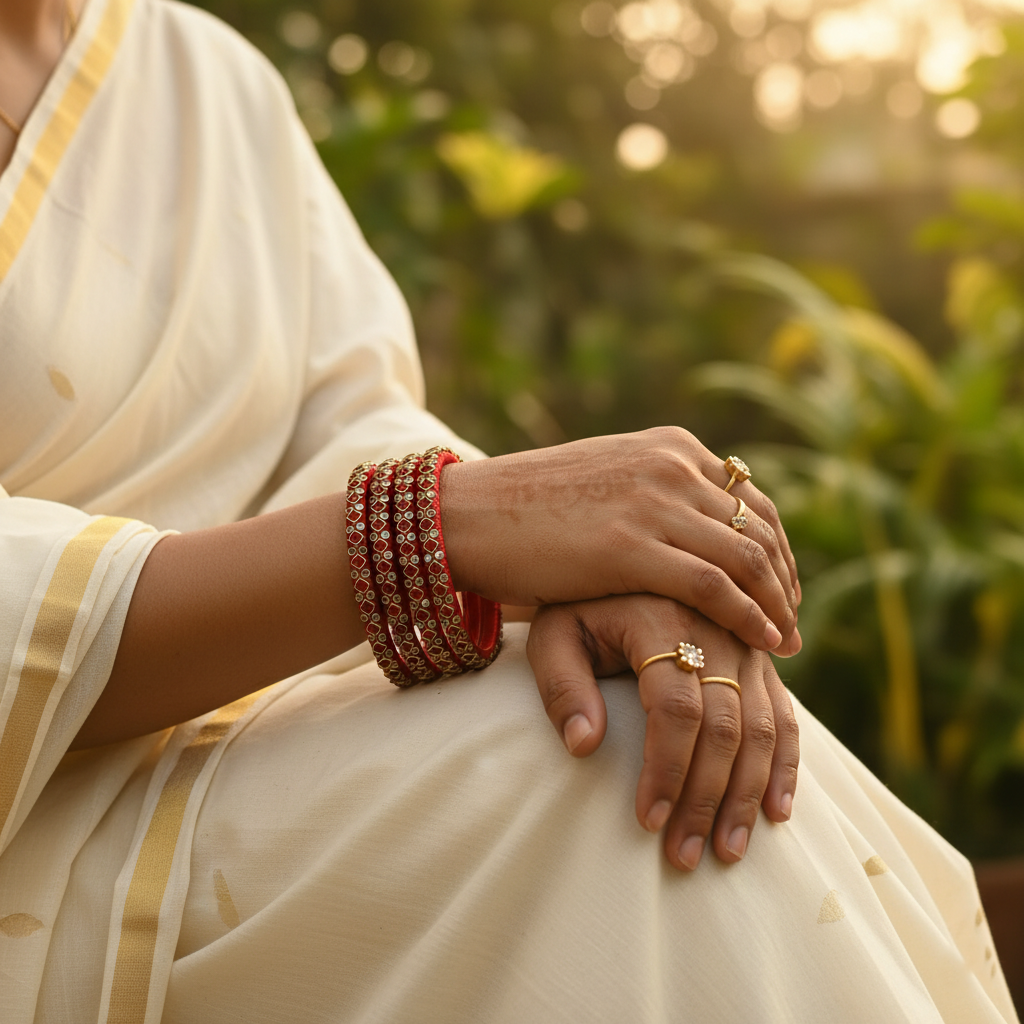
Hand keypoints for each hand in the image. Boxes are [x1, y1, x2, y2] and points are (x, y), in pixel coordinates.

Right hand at [442, 426, 800, 655]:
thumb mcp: (607, 480)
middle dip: (784, 578)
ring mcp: (653, 503)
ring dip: (777, 603)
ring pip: (746, 557)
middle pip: (758, 528)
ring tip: (788, 640)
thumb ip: (653, 493)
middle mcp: (671, 467)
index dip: (777, 547)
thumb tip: (685, 522)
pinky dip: (749, 615)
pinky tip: (765, 641)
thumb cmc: (529, 508)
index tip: (783, 585)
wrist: (469, 513)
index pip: (750, 498)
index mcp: (670, 447)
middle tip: (793, 620)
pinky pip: (713, 585)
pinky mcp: (632, 546)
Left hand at [526, 594, 799, 870]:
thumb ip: (562, 686)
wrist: (619, 559)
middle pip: (725, 726)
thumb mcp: (552, 633)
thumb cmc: (578, 607)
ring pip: (762, 728)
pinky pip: (785, 716)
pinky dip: (784, 766)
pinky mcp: (759, 660)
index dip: (666, 769)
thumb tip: (584, 747)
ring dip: (747, 795)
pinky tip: (776, 812)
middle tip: (683, 856)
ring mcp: (744, 644)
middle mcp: (715, 629)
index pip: (675, 708)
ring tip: (727, 851)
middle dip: (705, 799)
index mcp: (662, 619)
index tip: (648, 822)